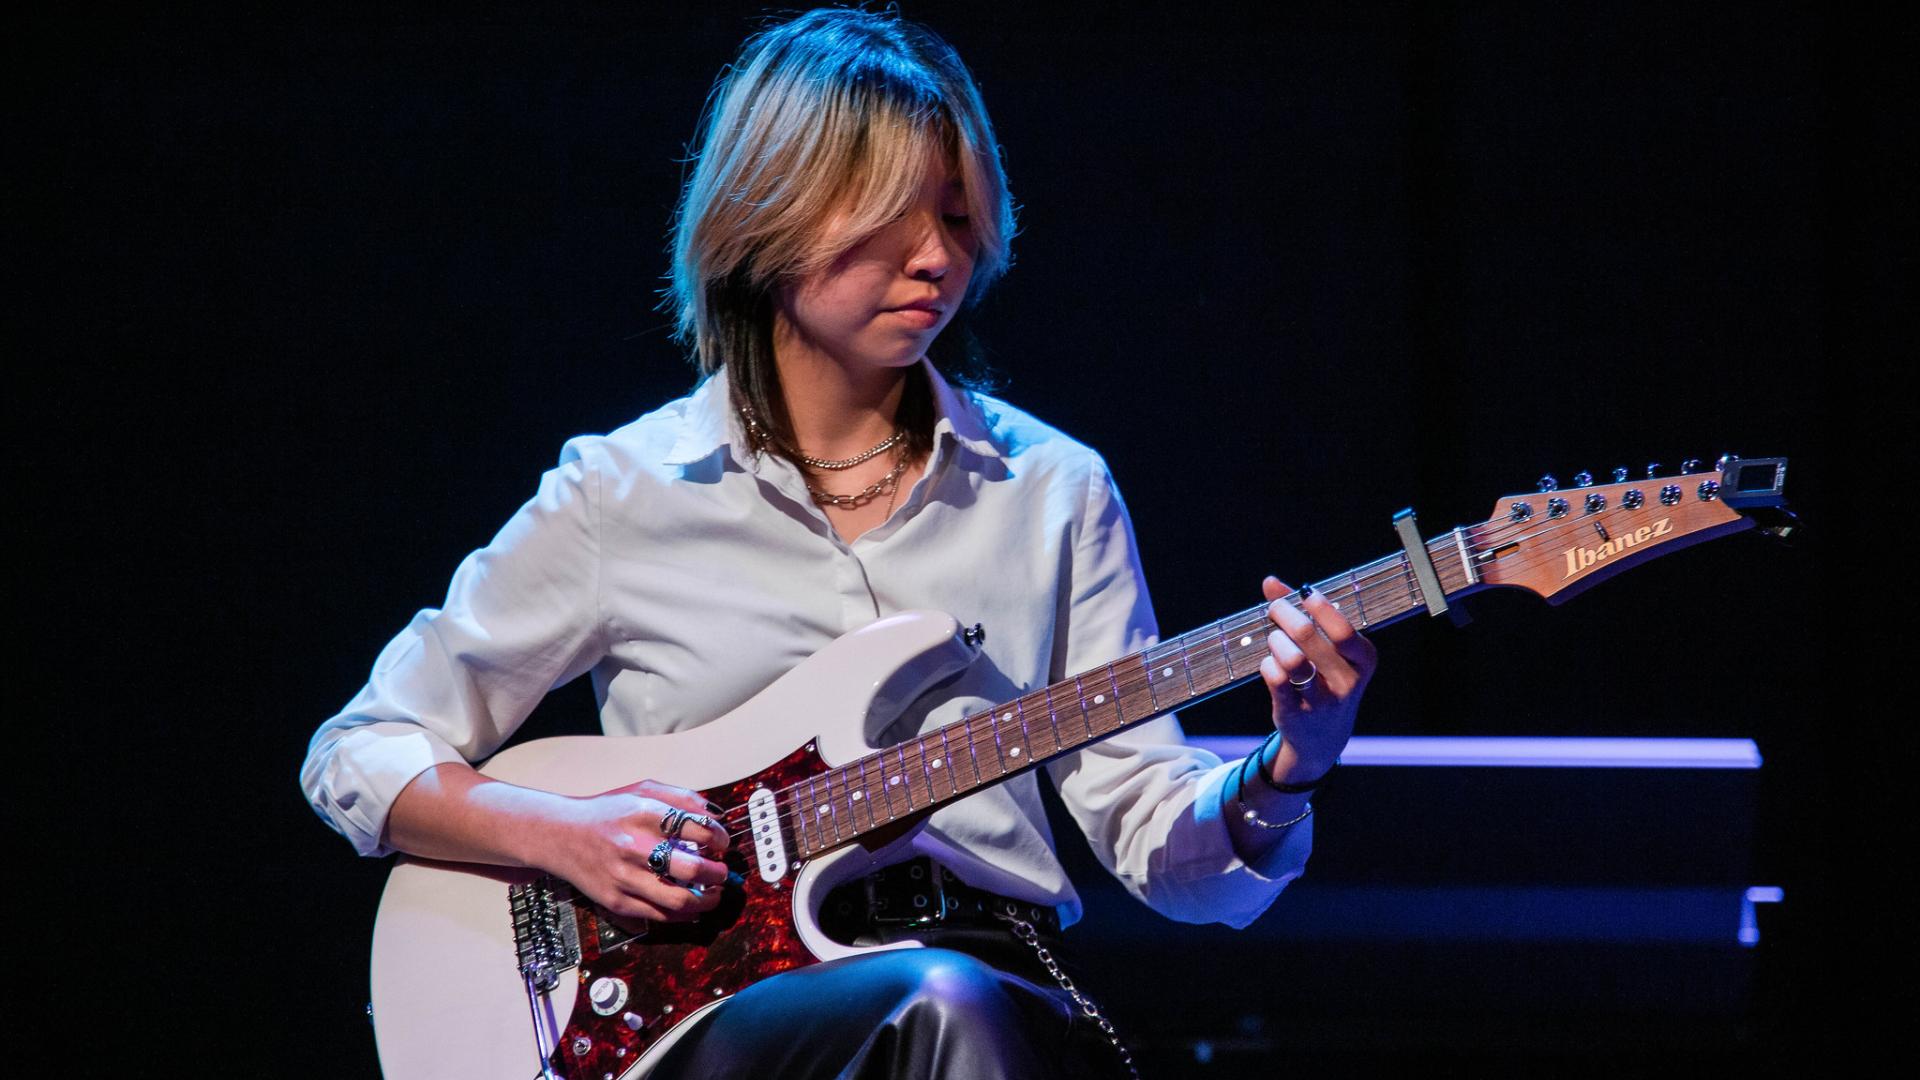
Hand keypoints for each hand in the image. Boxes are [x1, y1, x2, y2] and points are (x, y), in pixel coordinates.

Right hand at [532, 779, 733, 922]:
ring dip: (707, 899)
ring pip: (680, 899)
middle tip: (722, 872)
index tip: (722, 843)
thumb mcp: (643, 791)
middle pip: (694, 868)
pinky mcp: (616, 901)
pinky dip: (684, 913)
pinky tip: (692, 905)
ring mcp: (625, 877)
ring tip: (713, 893)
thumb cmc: (607, 812)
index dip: (720, 838)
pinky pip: (660, 915)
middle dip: (718, 873)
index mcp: (645, 814)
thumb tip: (717, 815)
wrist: (560, 834)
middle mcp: (635, 846)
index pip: (700, 829)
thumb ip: (682, 798)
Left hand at [1258, 575, 1375, 782]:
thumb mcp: (1327, 647)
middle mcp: (1347, 681)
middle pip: (1307, 635)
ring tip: (1276, 640)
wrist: (1322, 736)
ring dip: (1276, 641)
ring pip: (1290, 658)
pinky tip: (1271, 664)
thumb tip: (1269, 582)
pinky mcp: (1295, 712)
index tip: (1304, 593)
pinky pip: (1274, 677)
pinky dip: (1267, 664)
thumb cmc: (1324, 677)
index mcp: (1363, 659)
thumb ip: (1301, 611)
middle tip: (1276, 608)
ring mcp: (1322, 700)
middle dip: (1285, 614)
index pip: (1342, 628)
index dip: (1319, 606)